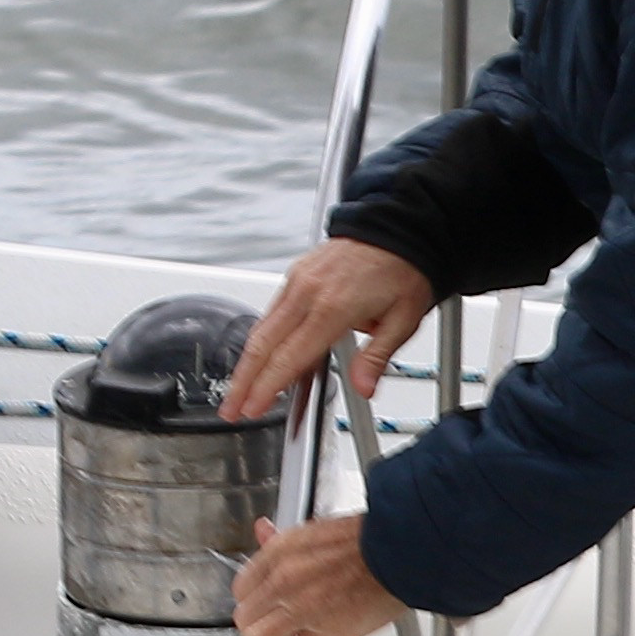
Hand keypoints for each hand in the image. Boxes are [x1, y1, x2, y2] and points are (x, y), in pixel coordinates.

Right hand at [219, 240, 438, 423]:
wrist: (397, 225)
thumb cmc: (402, 269)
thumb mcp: (404, 319)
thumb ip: (377, 357)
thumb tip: (364, 388)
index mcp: (334, 306)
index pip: (290, 356)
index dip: (267, 387)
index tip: (252, 408)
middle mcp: (308, 291)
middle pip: (262, 345)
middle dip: (242, 382)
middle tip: (230, 409)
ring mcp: (298, 280)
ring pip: (261, 328)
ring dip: (247, 363)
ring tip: (239, 390)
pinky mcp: (296, 274)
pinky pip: (271, 312)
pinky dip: (261, 340)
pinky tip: (260, 359)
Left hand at [232, 513, 410, 635]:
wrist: (402, 550)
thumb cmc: (369, 540)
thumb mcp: (314, 533)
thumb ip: (281, 539)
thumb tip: (263, 531)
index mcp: (281, 553)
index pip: (243, 588)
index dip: (250, 605)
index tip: (255, 611)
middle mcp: (284, 581)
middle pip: (246, 618)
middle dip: (252, 631)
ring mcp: (301, 610)